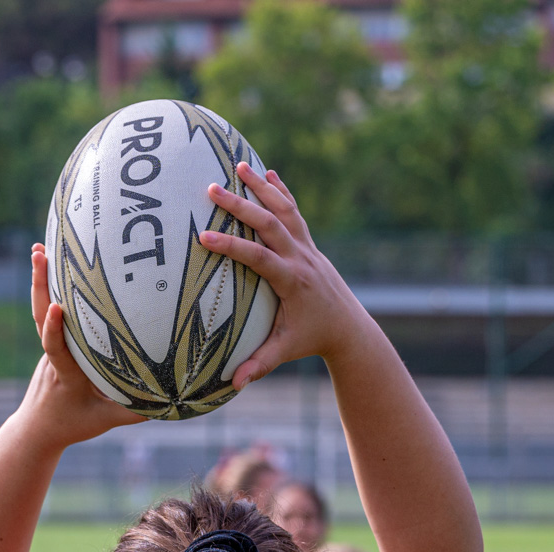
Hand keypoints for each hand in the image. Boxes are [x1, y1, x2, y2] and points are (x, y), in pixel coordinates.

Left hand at [21, 244, 144, 447]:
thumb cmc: (73, 425)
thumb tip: (172, 398)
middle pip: (41, 318)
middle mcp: (53, 356)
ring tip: (39, 248)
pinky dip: (47, 288)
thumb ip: (135, 410)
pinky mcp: (50, 343)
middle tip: (38, 252)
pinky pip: (48, 313)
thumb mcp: (105, 421)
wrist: (39, 428)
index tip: (56, 306)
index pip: (57, 349)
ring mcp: (49, 347)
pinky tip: (53, 264)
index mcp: (65, 375)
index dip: (54, 328)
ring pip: (41, 310)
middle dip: (40, 285)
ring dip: (39, 280)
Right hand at [201, 163, 372, 387]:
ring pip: (284, 210)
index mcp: (292, 281)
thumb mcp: (285, 351)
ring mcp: (307, 247)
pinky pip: (295, 212)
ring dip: (261, 188)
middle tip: (211, 189)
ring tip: (238, 166)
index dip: (232, 246)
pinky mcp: (309, 243)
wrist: (348, 326)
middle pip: (270, 224)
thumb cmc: (312, 338)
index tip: (204, 237)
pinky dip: (282, 192)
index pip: (259, 258)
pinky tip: (268, 174)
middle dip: (241, 205)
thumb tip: (233, 384)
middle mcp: (301, 258)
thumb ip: (259, 364)